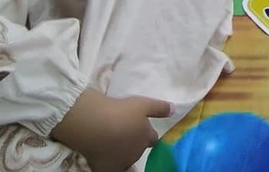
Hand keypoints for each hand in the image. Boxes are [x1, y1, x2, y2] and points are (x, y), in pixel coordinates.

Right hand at [52, 90, 173, 171]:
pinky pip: (114, 170)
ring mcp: (122, 162)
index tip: (141, 128)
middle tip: (123, 132)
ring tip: (113, 142)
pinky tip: (109, 160)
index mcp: (146, 136)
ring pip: (127, 159)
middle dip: (135, 142)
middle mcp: (137, 152)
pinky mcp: (106, 169)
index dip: (147, 133)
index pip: (153, 138)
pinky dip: (114, 166)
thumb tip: (174, 110)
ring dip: (123, 152)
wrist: (93, 124)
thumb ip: (159, 108)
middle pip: (139, 148)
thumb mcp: (142, 104)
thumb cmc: (119, 111)